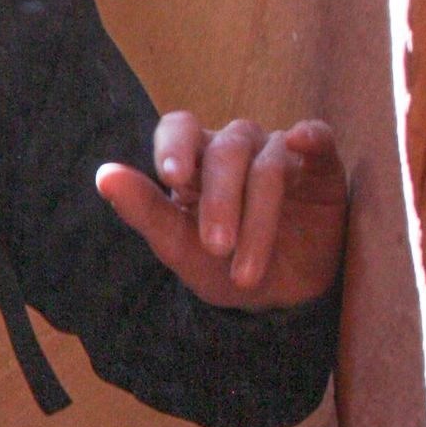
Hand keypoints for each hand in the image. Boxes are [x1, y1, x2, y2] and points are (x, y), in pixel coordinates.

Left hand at [96, 113, 347, 309]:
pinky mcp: (321, 166)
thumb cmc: (220, 265)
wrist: (278, 298)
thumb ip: (144, 210)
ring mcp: (279, 153)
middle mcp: (236, 147)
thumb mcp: (178, 246)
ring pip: (268, 164)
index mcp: (194, 159)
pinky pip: (319, 140)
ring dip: (257, 219)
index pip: (179, 128)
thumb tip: (104, 174)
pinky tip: (302, 141)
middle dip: (220, 201)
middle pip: (225, 151)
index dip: (174, 146)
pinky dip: (311, 139)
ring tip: (245, 270)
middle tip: (215, 247)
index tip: (172, 177)